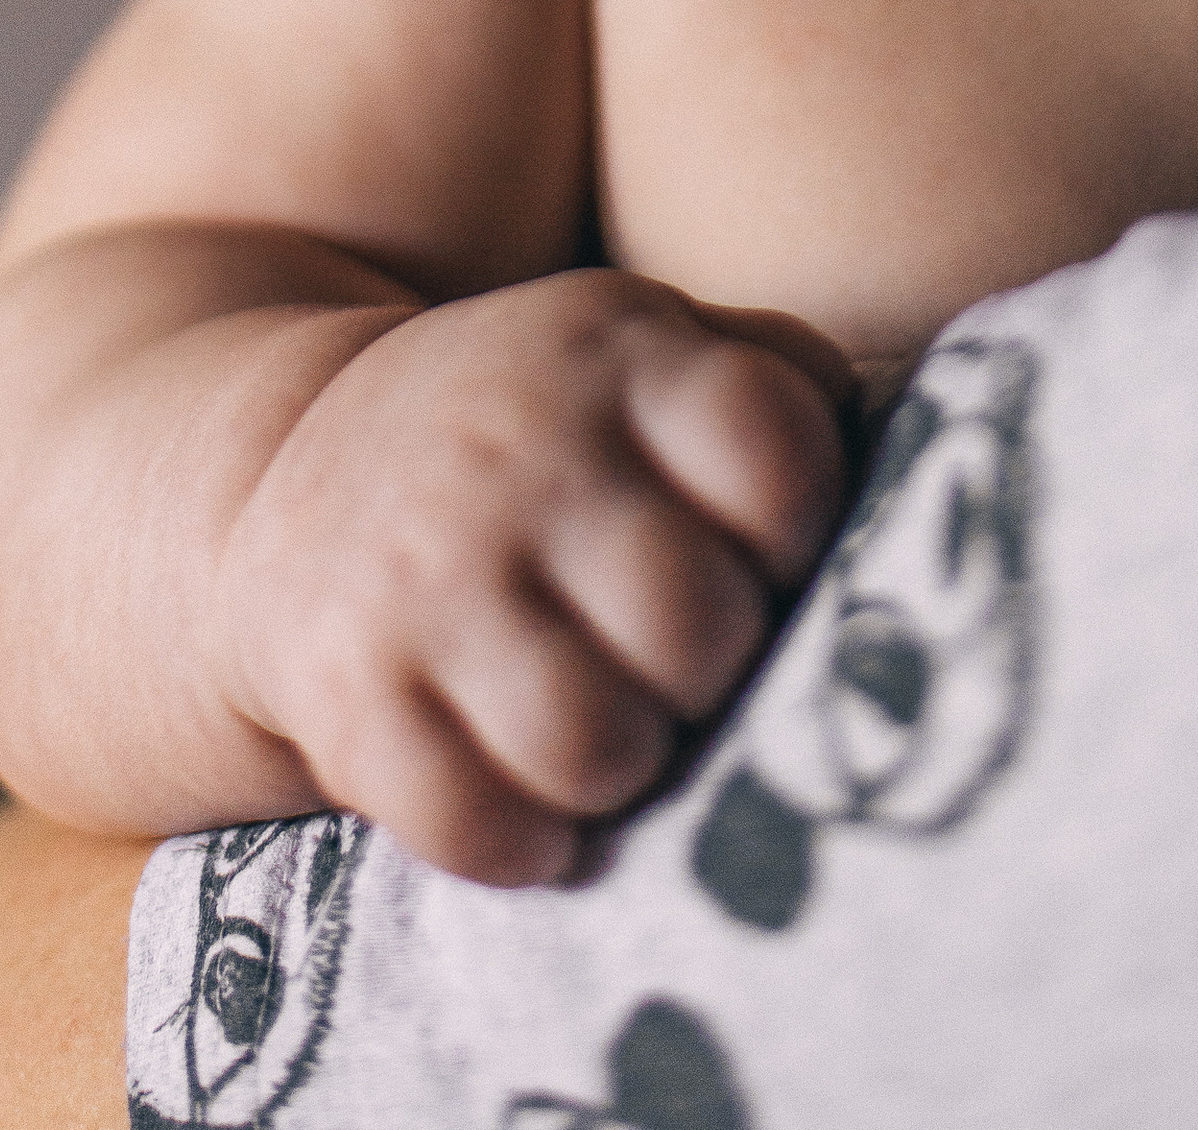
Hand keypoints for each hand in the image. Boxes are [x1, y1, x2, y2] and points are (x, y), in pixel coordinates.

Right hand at [209, 269, 850, 884]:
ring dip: (625, 769)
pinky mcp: (344, 686)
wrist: (282, 456)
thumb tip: (915, 479)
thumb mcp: (643, 351)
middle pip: (699, 627)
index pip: (775, 456)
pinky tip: (533, 806)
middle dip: (712, 675)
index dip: (795, 538)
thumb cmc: (538, 432)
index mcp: (617, 351)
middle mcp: (518, 449)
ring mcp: (423, 572)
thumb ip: (777, 380)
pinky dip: (524, 847)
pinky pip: (474, 826)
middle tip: (681, 668)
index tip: (760, 558)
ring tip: (613, 735)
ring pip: (595, 745)